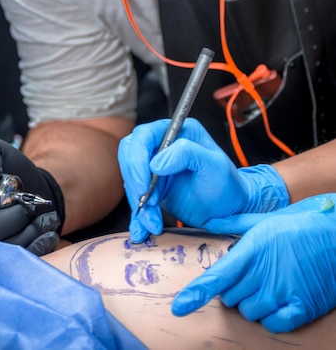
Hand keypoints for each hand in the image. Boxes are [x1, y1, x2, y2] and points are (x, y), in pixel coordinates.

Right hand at [0, 138, 64, 254]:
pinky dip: (39, 245)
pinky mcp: (6, 264)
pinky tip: (48, 232)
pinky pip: (20, 260)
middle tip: (27, 206)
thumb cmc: (5, 171)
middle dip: (9, 219)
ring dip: (29, 231)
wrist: (30, 187)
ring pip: (2, 251)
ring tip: (45, 217)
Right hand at [118, 118, 288, 242]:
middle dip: (135, 182)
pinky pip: (136, 199)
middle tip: (147, 204)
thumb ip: (188, 154)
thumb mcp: (215, 166)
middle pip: (130, 155)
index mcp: (177, 132)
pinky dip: (137, 217)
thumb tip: (156, 162)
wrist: (231, 211)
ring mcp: (155, 167)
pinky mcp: (152, 188)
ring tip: (154, 222)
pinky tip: (142, 229)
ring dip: (138, 203)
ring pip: (130, 179)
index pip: (144, 136)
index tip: (143, 183)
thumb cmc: (228, 185)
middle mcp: (163, 146)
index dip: (137, 158)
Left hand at [172, 194, 335, 332]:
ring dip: (252, 301)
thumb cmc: (300, 224)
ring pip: (249, 311)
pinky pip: (273, 324)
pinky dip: (271, 316)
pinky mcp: (302, 307)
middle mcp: (265, 272)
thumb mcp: (265, 218)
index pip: (218, 276)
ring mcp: (284, 292)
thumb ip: (233, 222)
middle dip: (234, 286)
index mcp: (253, 248)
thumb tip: (207, 222)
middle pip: (230, 296)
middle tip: (251, 271)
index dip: (196, 293)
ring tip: (267, 281)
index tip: (180, 307)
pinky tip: (278, 299)